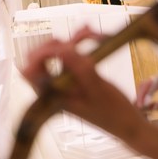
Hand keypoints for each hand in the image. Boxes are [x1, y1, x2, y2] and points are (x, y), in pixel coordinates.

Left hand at [23, 27, 157, 158]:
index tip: (60, 46)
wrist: (128, 124)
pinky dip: (80, 43)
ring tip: (91, 34)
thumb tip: (61, 48)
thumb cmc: (112, 111)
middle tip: (76, 40)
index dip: (39, 54)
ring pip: (57, 53)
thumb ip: (78, 67)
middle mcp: (54, 88)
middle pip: (39, 58)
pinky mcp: (77, 77)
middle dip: (56, 43)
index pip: (29, 71)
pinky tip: (94, 35)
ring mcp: (65, 82)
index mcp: (52, 95)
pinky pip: (72, 56)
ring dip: (72, 41)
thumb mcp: (96, 88)